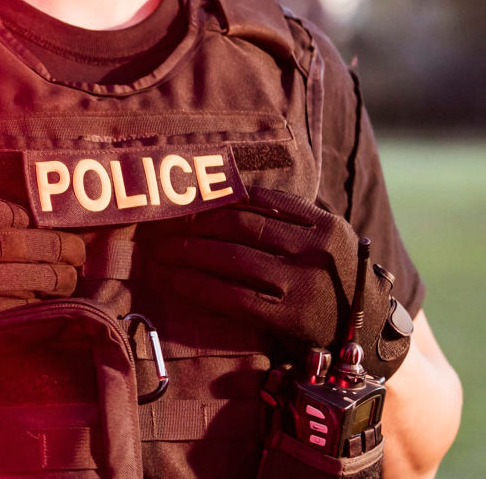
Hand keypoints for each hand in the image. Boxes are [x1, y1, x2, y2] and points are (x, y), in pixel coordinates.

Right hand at [0, 193, 84, 366]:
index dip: (28, 221)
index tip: (41, 227)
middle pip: (18, 244)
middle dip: (55, 247)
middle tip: (78, 250)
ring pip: (19, 277)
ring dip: (52, 278)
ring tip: (71, 277)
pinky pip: (5, 311)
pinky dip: (31, 307)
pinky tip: (46, 304)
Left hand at [147, 187, 410, 377]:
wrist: (366, 333)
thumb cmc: (332, 279)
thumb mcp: (325, 240)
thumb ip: (290, 218)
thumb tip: (225, 195)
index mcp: (324, 225)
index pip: (261, 202)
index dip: (218, 200)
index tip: (186, 202)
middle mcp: (316, 252)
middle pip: (242, 228)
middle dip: (196, 226)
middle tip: (162, 227)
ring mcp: (304, 286)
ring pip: (234, 260)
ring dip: (190, 253)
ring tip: (162, 252)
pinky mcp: (290, 319)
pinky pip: (235, 298)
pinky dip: (201, 287)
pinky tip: (177, 281)